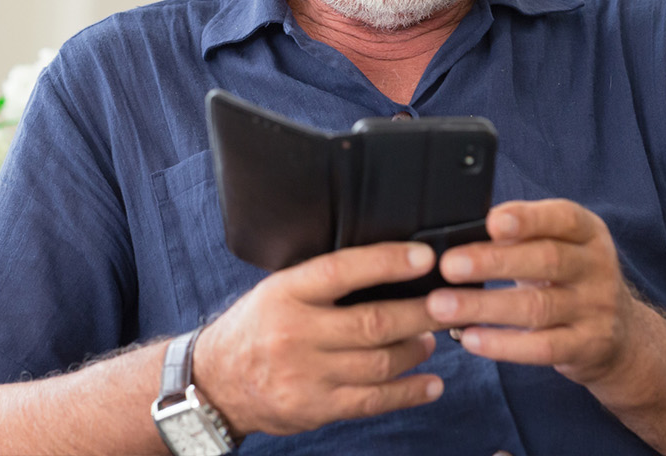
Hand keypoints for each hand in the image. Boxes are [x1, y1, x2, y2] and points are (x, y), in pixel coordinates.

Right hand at [193, 242, 445, 437]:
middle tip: (449, 304)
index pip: (342, 270)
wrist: (216, 382)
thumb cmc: (255, 328)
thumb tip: (386, 270)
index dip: (386, 262)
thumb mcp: (277, 291)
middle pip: (373, 322)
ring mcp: (306, 374)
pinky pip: (373, 400)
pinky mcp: (316, 408)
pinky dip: (409, 392)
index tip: (424, 257)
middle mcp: (295, 332)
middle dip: (421, 313)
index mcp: (285, 292)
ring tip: (431, 339)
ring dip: (416, 350)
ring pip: (380, 362)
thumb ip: (321, 283)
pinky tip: (431, 383)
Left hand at [424, 199, 640, 388]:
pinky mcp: (588, 347)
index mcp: (588, 233)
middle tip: (448, 266)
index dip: (527, 218)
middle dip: (492, 262)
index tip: (491, 222)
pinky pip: (542, 347)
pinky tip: (470, 338)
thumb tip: (459, 229)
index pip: (562, 218)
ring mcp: (596, 310)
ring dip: (484, 306)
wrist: (620, 336)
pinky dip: (503, 344)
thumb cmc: (567, 279)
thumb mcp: (556, 246)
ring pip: (538, 307)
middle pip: (545, 260)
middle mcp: (597, 268)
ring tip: (441, 305)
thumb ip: (519, 235)